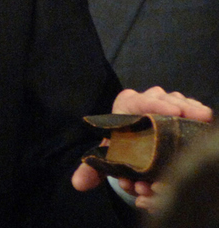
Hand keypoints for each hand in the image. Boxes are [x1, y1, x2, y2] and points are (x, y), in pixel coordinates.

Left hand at [72, 86, 212, 207]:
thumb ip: (92, 169)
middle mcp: (146, 98)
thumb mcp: (107, 155)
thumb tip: (78, 184)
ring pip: (179, 102)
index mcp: (125, 104)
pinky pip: (190, 108)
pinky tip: (204, 119)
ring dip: (190, 112)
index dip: (155, 105)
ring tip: (202, 117)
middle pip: (163, 100)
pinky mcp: (180, 109)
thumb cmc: (120, 143)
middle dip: (177, 109)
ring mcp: (164, 102)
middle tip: (193, 116)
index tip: (172, 111)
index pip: (139, 101)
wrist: (132, 138)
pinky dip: (196, 113)